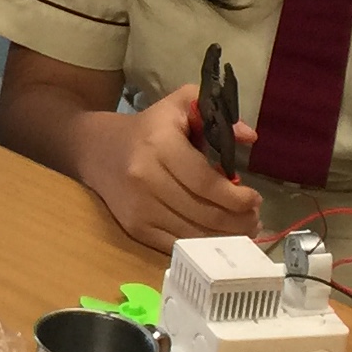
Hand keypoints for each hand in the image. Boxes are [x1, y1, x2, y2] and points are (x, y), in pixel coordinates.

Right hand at [83, 83, 257, 247]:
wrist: (96, 150)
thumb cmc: (148, 128)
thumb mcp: (179, 105)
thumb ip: (215, 112)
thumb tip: (249, 137)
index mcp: (160, 144)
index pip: (205, 182)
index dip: (235, 196)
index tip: (254, 198)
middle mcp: (146, 178)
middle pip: (203, 211)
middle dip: (238, 220)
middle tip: (254, 217)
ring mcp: (139, 207)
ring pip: (193, 233)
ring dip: (225, 236)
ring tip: (243, 228)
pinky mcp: (134, 227)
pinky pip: (177, 245)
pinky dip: (202, 245)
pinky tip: (217, 237)